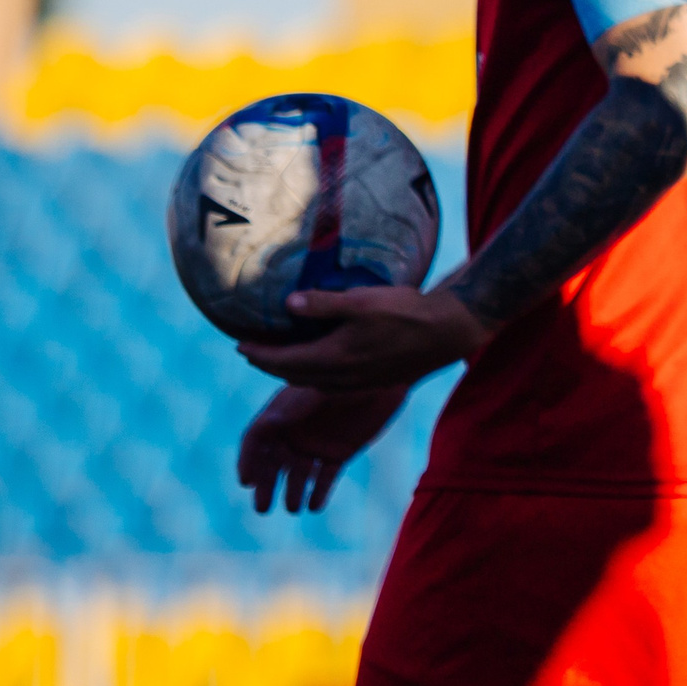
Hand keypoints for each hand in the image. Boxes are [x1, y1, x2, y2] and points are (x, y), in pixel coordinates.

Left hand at [237, 285, 489, 390]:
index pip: (282, 360)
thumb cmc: (405, 312)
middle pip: (292, 375)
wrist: (448, 331)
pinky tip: (320, 363)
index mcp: (332, 358)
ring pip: (310, 382)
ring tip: (280, 357)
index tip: (238, 344)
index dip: (257, 354)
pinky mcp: (372, 382)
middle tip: (253, 352)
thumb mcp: (360, 302)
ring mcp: (357, 383)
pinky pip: (330, 383)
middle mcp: (340, 377)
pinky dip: (313, 374)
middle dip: (268, 364)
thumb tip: (287, 304)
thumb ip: (322, 305)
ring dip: (290, 371)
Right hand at [238, 384, 406, 514]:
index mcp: (283, 413)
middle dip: (266, 486)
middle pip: (272, 463)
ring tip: (294, 508)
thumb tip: (267, 423)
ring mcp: (316, 444)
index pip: (256, 440)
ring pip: (298, 474)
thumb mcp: (319, 390)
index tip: (247, 482)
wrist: (385, 380)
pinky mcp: (339, 453)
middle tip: (262, 509)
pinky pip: (324, 478)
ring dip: (293, 492)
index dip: (248, 461)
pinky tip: (315, 506)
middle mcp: (295, 431)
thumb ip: (295, 407)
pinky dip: (319, 493)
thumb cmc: (348, 379)